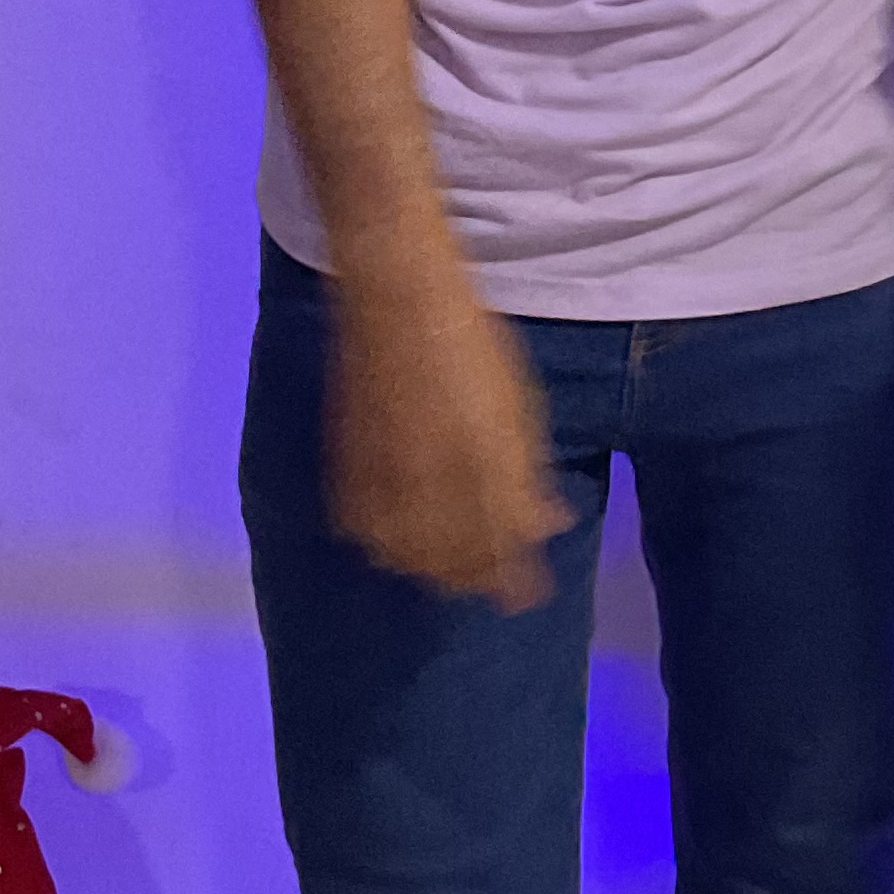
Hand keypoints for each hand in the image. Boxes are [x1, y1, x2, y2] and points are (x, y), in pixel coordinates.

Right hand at [326, 264, 570, 610]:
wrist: (399, 300)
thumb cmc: (473, 346)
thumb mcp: (520, 408)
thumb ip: (530, 475)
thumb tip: (546, 524)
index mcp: (487, 467)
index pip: (503, 549)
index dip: (517, 579)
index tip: (527, 593)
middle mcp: (436, 483)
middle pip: (457, 563)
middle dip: (478, 578)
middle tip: (493, 585)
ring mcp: (387, 478)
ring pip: (409, 558)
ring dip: (433, 570)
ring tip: (450, 569)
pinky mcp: (347, 470)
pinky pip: (366, 534)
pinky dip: (388, 546)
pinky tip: (401, 543)